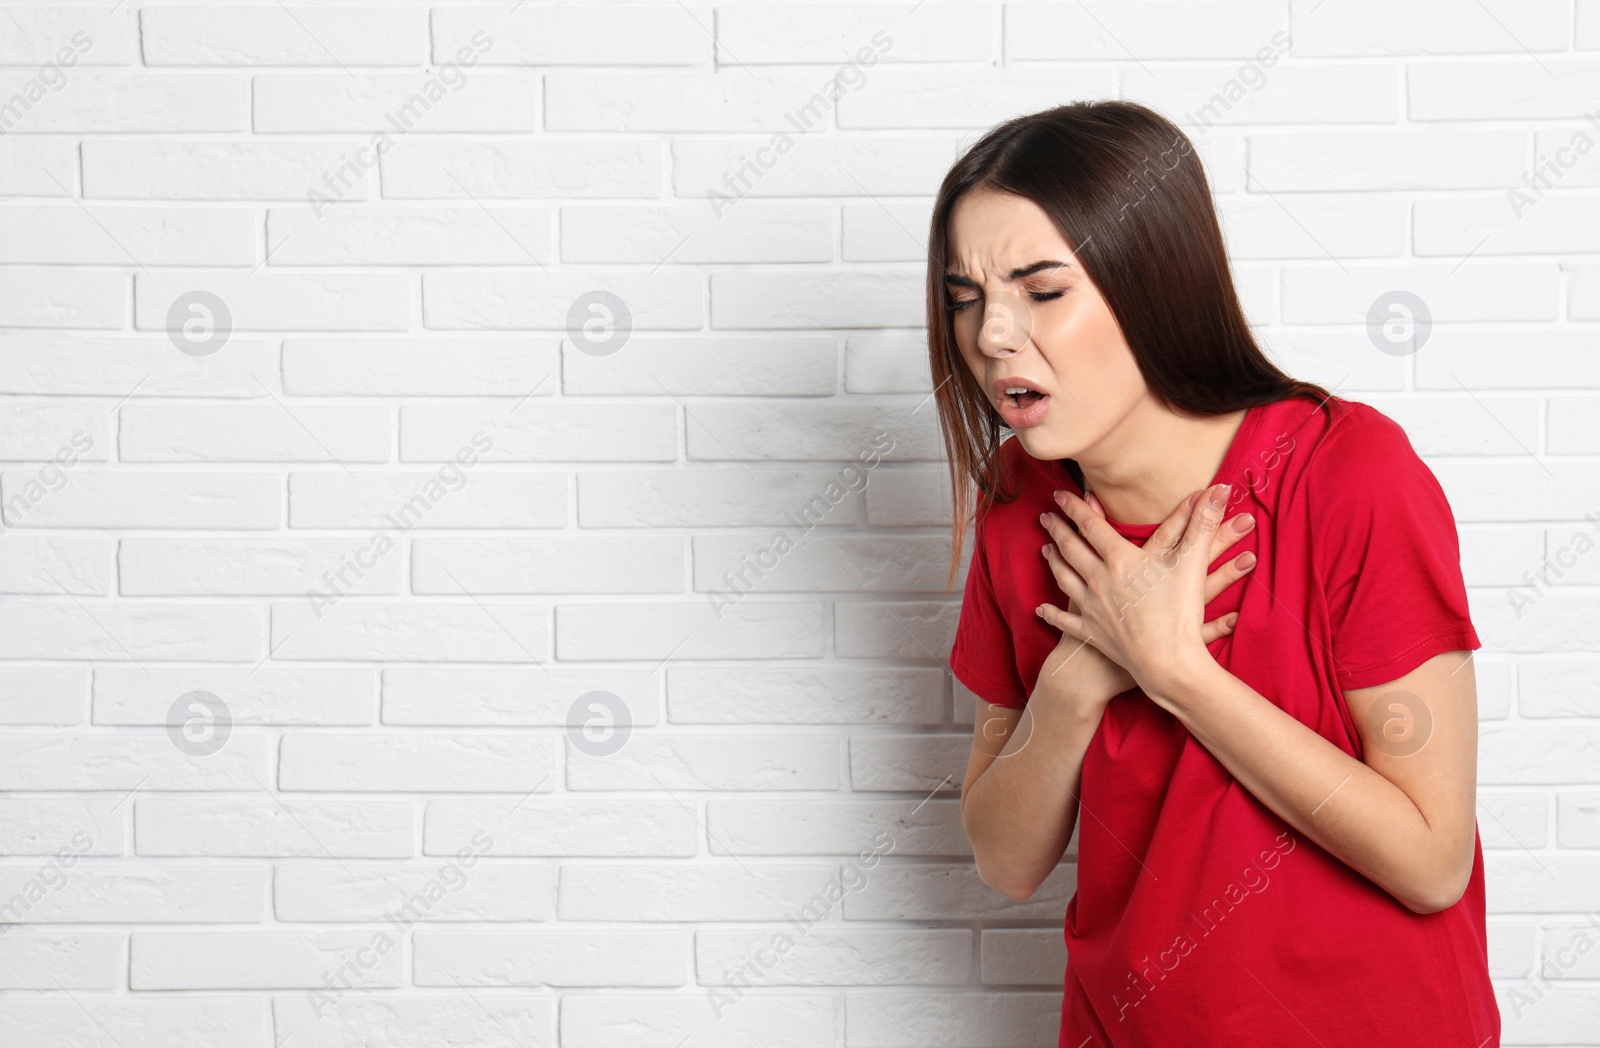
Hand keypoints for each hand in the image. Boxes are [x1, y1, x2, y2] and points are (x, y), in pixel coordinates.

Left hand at [1036, 484, 1254, 708]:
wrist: (1167, 662)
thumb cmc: (1180, 612)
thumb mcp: (1193, 562)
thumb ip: (1203, 523)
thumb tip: (1220, 488)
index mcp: (1120, 560)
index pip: (1091, 526)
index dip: (1075, 508)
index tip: (1060, 494)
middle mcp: (1099, 580)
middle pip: (1072, 549)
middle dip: (1058, 530)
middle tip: (1045, 517)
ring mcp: (1092, 608)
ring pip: (1064, 579)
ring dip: (1053, 562)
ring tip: (1045, 550)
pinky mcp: (1091, 633)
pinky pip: (1066, 621)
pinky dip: (1052, 614)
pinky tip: (1041, 610)